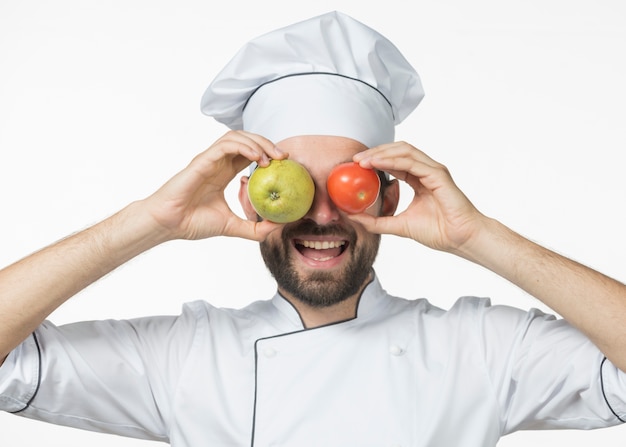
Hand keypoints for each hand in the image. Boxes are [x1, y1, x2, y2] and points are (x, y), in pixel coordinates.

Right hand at [143, 131, 285, 241]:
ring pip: (236, 137)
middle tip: (284, 157)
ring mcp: (209, 159)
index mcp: (223, 172)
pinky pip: (225, 145)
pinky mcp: (202, 160)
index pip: (249, 154)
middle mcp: (217, 162)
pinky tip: (256, 157)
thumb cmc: (193, 223)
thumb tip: (278, 227)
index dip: (268, 154)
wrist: (169, 224)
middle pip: (246, 140)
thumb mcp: (232, 227)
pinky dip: (243, 146)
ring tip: (271, 157)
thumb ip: (254, 228)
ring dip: (257, 142)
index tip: (285, 164)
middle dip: (267, 144)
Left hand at [351, 142, 485, 253]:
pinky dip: (393, 161)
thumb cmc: (438, 232)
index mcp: (419, 179)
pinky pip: (412, 163)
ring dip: (382, 153)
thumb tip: (354, 217)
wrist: (460, 240)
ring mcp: (433, 171)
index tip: (356, 165)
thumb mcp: (399, 226)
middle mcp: (427, 171)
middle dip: (375, 152)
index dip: (375, 159)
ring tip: (363, 161)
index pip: (395, 161)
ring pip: (405, 151)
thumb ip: (377, 221)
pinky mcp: (438, 175)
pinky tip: (378, 164)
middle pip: (398, 151)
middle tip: (356, 160)